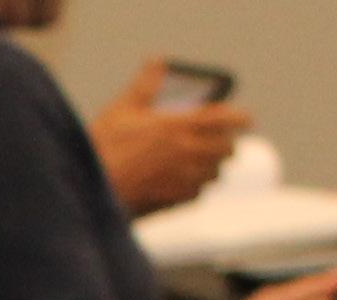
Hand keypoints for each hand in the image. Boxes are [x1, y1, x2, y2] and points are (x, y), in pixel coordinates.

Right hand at [90, 60, 249, 217]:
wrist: (90, 187)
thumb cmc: (102, 147)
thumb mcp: (123, 109)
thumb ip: (145, 85)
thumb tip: (158, 62)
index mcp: (178, 125)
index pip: (224, 118)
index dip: (240, 118)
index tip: (246, 119)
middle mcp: (186, 152)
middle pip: (227, 149)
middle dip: (227, 144)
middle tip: (224, 142)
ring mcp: (181, 179)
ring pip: (215, 174)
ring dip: (214, 167)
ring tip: (207, 164)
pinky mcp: (172, 200)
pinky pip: (198, 195)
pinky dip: (198, 188)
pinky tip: (189, 184)